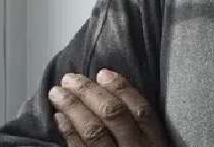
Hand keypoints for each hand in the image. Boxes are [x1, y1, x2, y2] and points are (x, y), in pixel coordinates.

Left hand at [47, 69, 169, 146]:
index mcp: (156, 146)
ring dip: (73, 108)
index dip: (121, 88)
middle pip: (114, 116)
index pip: (141, 110)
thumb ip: (139, 131)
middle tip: (70, 78)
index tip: (103, 73)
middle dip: (89, 92)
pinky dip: (69, 132)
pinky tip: (59, 118)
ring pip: (94, 132)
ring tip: (57, 93)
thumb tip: (110, 94)